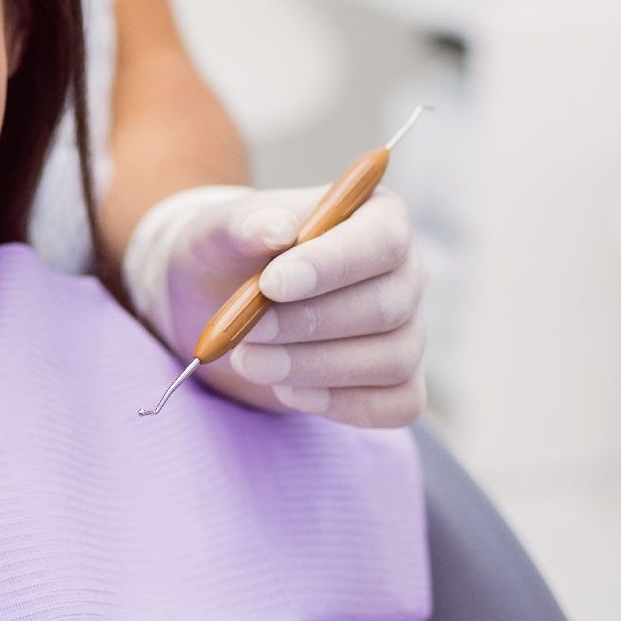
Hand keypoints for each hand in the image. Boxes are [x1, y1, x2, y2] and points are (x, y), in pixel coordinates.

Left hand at [122, 183, 426, 427]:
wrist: (213, 300)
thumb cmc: (226, 254)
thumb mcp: (217, 230)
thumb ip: (243, 224)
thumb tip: (277, 230)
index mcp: (376, 216)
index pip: (381, 240)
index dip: (331, 265)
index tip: (272, 285)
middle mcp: (404, 272)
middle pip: (386, 306)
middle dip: (309, 325)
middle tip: (246, 333)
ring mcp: (407, 329)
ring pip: (391, 360)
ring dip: (314, 367)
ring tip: (249, 361)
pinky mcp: (397, 382)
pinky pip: (397, 405)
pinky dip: (340, 404)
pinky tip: (287, 390)